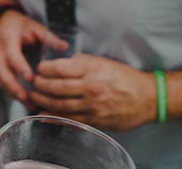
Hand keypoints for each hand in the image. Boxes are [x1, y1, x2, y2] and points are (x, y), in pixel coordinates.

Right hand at [0, 11, 68, 104]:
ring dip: (12, 92)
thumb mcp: (35, 27)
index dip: (20, 66)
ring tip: (27, 103)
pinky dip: (12, 92)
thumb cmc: (21, 25)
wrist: (5, 22)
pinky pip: (2, 81)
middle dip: (12, 86)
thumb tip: (65, 47)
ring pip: (0, 78)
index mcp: (8, 38)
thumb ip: (48, 37)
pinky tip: (24, 101)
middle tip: (25, 97)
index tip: (31, 78)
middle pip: (1, 71)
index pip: (12, 54)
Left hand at [30, 53, 156, 130]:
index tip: (38, 68)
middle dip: (40, 85)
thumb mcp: (103, 62)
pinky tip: (44, 114)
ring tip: (34, 97)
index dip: (44, 69)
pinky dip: (54, 117)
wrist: (148, 98)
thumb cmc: (125, 77)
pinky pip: (70, 119)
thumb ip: (81, 61)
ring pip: (60, 104)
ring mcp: (92, 106)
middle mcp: (90, 87)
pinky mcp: (95, 120)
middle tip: (33, 83)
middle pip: (56, 87)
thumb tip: (62, 61)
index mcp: (92, 70)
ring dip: (43, 101)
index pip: (60, 68)